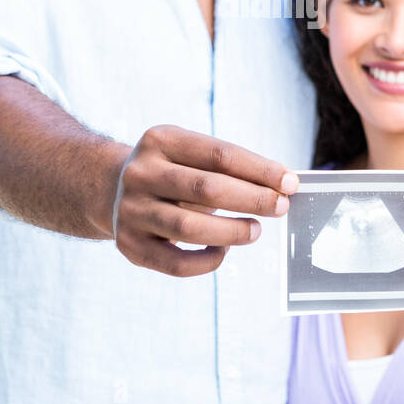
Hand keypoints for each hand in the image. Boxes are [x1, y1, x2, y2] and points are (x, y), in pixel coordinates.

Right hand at [112, 125, 297, 277]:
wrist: (112, 189)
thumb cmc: (173, 172)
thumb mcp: (191, 155)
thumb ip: (230, 168)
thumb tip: (283, 186)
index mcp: (160, 140)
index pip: (220, 154)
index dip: (260, 170)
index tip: (291, 183)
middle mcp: (140, 173)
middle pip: (206, 188)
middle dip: (253, 199)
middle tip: (281, 207)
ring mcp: (130, 210)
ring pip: (189, 228)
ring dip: (232, 231)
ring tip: (256, 230)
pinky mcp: (129, 245)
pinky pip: (175, 263)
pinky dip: (207, 260)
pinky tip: (224, 250)